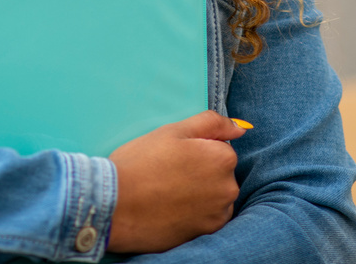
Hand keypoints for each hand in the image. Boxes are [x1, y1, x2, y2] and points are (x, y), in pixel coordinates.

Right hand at [107, 111, 245, 253]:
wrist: (115, 206)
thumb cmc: (141, 162)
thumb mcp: (174, 130)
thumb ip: (211, 123)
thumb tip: (240, 128)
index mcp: (223, 157)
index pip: (219, 147)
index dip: (195, 149)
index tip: (174, 156)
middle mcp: (228, 187)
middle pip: (219, 172)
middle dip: (200, 171)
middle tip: (168, 173)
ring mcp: (218, 213)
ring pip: (215, 195)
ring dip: (200, 192)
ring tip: (168, 192)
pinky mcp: (206, 233)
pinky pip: (208, 216)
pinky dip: (196, 212)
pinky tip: (173, 208)